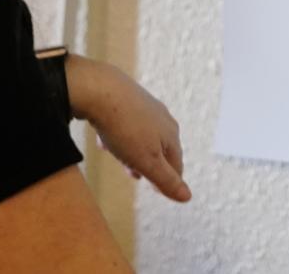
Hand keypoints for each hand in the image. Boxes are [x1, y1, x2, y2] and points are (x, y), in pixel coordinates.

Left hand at [64, 55, 190, 202]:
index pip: (176, 165)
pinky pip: (126, 122)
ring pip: (142, 136)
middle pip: (159, 149)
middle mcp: (163, 119)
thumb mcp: (147, 162)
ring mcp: (146, 106)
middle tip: (133, 175)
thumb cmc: (125, 129)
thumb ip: (166, 181)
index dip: (167, 181)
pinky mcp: (127, 97)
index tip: (154, 189)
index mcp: (171, 135)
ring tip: (117, 157)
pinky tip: (104, 139)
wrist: (100, 90)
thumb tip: (188, 197)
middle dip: (147, 164)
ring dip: (131, 150)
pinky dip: (118, 134)